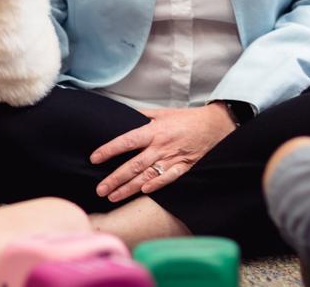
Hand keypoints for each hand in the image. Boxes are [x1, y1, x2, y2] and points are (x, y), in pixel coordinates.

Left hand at [90, 103, 235, 202]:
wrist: (214, 125)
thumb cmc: (186, 118)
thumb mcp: (162, 112)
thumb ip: (141, 116)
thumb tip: (122, 116)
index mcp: (153, 131)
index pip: (127, 141)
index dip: (110, 149)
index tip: (95, 158)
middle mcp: (161, 146)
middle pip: (134, 164)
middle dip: (115, 178)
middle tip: (100, 189)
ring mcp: (172, 158)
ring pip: (147, 175)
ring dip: (129, 187)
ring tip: (113, 196)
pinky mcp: (184, 167)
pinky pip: (169, 178)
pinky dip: (157, 185)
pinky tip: (144, 192)